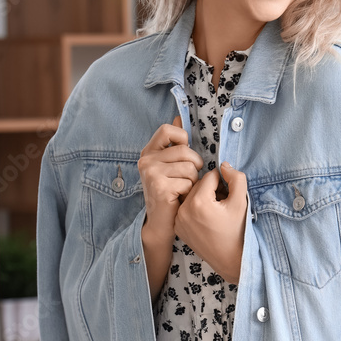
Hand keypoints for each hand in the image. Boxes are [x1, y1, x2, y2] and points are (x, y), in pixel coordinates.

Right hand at [138, 114, 203, 235]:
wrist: (161, 223)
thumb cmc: (170, 193)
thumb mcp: (170, 165)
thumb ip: (174, 143)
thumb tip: (178, 118)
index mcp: (149, 152)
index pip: (168, 130)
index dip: (183, 139)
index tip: (185, 154)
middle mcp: (146, 161)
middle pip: (185, 151)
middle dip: (194, 166)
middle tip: (187, 179)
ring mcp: (151, 173)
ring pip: (189, 168)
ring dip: (193, 182)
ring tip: (182, 190)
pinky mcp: (159, 187)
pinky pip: (188, 182)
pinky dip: (189, 192)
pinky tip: (180, 198)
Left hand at [174, 161, 247, 283]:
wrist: (231, 260)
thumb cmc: (238, 231)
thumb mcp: (241, 202)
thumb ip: (236, 178)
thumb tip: (223, 165)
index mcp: (198, 202)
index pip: (210, 176)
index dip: (224, 183)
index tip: (229, 196)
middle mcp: (184, 210)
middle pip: (199, 185)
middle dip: (213, 190)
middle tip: (224, 203)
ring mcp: (178, 220)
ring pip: (191, 195)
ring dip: (204, 198)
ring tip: (216, 212)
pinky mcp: (178, 227)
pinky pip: (186, 208)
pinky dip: (196, 209)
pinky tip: (207, 220)